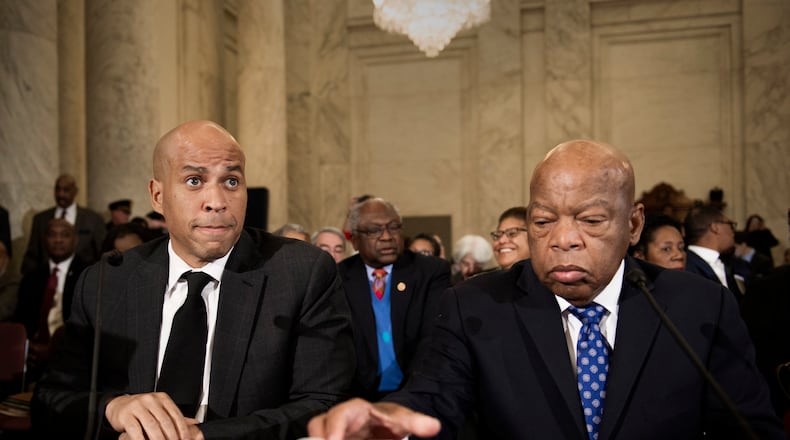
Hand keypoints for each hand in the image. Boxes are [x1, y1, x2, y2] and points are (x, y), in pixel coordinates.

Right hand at [105, 393, 202, 439]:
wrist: (118, 405)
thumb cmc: (142, 408)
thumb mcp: (160, 409)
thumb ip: (175, 416)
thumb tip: (194, 423)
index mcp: (162, 398)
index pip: (176, 414)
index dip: (183, 429)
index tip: (186, 439)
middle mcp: (151, 400)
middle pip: (165, 421)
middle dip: (172, 436)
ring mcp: (137, 406)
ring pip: (152, 425)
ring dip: (159, 439)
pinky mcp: (126, 415)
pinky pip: (135, 430)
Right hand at [307, 398, 440, 439]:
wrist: (387, 426)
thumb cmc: (392, 420)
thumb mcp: (403, 421)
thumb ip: (416, 423)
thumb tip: (434, 426)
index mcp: (355, 409)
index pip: (339, 415)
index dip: (333, 430)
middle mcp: (338, 420)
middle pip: (318, 427)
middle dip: (320, 438)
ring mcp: (333, 433)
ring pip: (317, 437)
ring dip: (322, 439)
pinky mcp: (337, 438)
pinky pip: (323, 439)